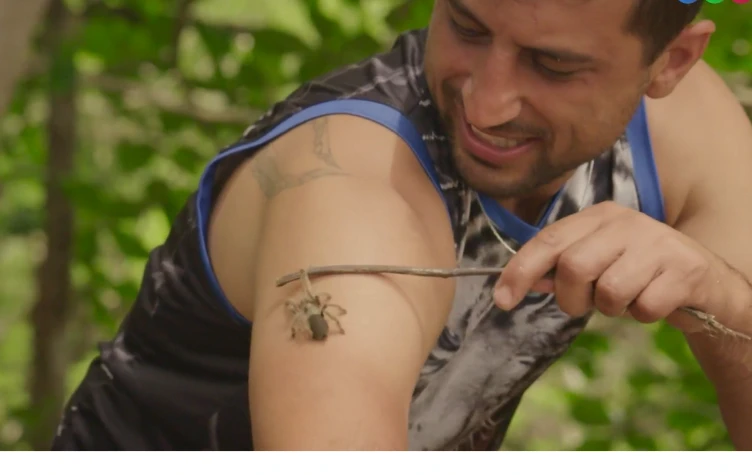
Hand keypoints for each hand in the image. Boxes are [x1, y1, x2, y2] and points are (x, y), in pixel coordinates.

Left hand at [494, 201, 719, 331]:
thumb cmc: (638, 272)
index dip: (521, 270)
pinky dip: (643, 315)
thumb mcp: (597, 262)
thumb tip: (516, 283)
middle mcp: (627, 222)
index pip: (548, 240)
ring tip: (628, 298)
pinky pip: (644, 308)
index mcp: (599, 216)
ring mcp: (658, 242)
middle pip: (574, 266)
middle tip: (587, 304)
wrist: (704, 281)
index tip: (502, 299)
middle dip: (572, 298)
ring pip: (609, 291)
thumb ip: (559, 269)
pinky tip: (655, 301)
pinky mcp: (684, 269)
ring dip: (611, 309)